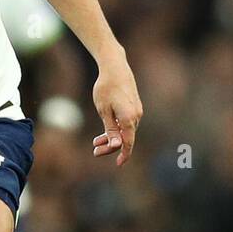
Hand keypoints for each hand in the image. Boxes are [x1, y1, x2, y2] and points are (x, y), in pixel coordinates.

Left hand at [92, 49, 142, 166]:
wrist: (115, 67)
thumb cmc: (106, 88)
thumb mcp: (103, 110)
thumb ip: (110, 129)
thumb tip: (116, 146)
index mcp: (129, 118)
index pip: (128, 142)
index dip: (124, 154)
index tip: (118, 164)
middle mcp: (136, 116)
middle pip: (125, 138)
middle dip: (110, 146)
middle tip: (95, 151)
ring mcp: (137, 111)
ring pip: (125, 130)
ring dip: (112, 137)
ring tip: (96, 142)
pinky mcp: (134, 107)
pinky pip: (127, 122)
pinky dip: (117, 128)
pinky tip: (105, 131)